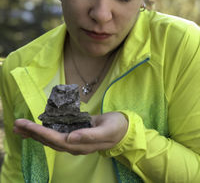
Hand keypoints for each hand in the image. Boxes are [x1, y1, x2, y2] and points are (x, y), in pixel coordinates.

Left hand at [13, 112, 127, 154]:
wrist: (123, 129)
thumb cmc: (116, 128)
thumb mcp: (106, 130)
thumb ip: (89, 136)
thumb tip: (70, 138)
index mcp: (80, 144)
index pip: (55, 139)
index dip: (40, 133)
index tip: (27, 126)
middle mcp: (73, 144)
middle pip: (48, 140)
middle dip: (32, 133)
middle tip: (16, 125)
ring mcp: (73, 139)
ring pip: (50, 138)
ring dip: (35, 133)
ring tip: (20, 127)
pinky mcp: (74, 133)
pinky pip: (56, 133)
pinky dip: (44, 130)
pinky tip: (37, 127)